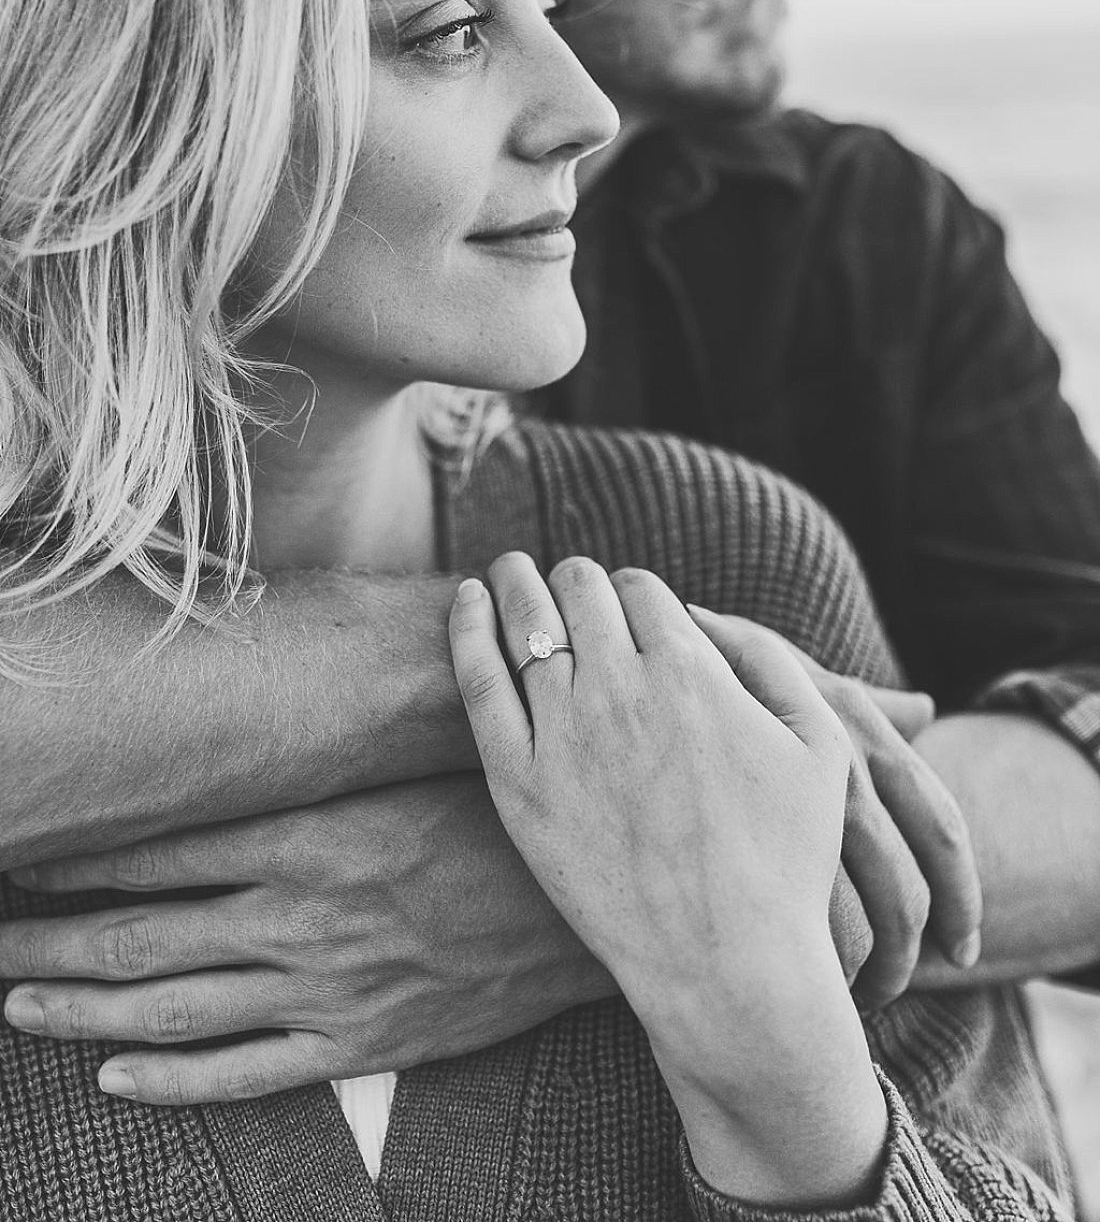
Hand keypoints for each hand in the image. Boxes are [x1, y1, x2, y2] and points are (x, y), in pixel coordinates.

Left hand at [0, 776, 612, 1103]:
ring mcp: (326, 989)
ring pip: (175, 1008)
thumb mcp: (413, 765)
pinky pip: (246, 1074)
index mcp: (315, 834)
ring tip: (15, 1000)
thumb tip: (252, 724)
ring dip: (83, 1008)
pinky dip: (172, 1080)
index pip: (166, 849)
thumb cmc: (501, 815)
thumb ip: (328, 756)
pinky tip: (113, 1074)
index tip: (29, 850)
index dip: (86, 856)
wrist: (591, 909)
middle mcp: (303, 915)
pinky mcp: (358, 1043)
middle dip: (51, 935)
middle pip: (145, 934)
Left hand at [450, 554, 887, 1204]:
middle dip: (576, 580)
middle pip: (579, 590)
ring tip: (504, 572)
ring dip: (516, 585)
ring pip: (525, 621)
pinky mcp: (519, 784)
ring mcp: (563, 735)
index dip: (634, 592)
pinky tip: (466, 602)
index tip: (629, 611)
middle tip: (567, 587)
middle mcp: (621, 688)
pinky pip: (479, 683)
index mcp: (692, 669)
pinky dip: (468, 629)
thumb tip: (705, 614)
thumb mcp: (821, 746)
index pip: (640, 587)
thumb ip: (773, 661)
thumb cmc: (786, 861)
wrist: (729, 967)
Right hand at [691, 608, 981, 1007]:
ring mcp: (779, 834)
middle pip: (908, 897)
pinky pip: (799, 954)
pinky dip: (810, 987)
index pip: (940, 826)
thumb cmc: (681, 697)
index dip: (962, 893)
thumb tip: (926, 707)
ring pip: (859, 936)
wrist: (586, 720)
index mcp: (850, 735)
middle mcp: (832, 782)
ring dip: (868, 976)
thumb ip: (844, 699)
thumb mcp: (763, 679)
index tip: (960, 946)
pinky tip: (791, 990)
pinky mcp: (734, 883)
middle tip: (905, 983)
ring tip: (850, 998)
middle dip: (916, 950)